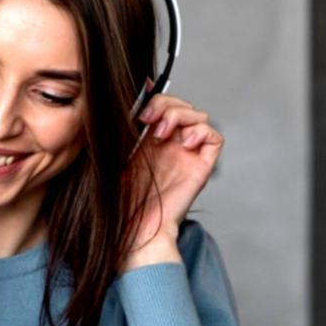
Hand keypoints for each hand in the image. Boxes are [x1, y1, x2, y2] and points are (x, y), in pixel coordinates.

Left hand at [126, 95, 222, 268]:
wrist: (133, 230)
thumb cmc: (118, 201)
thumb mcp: (111, 158)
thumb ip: (116, 131)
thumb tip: (115, 100)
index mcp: (149, 141)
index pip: (162, 105)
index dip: (155, 96)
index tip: (139, 96)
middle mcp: (171, 146)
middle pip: (182, 105)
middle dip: (166, 103)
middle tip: (147, 119)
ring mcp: (187, 155)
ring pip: (198, 116)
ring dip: (180, 115)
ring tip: (160, 132)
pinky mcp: (201, 167)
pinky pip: (214, 138)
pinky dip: (201, 132)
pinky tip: (183, 142)